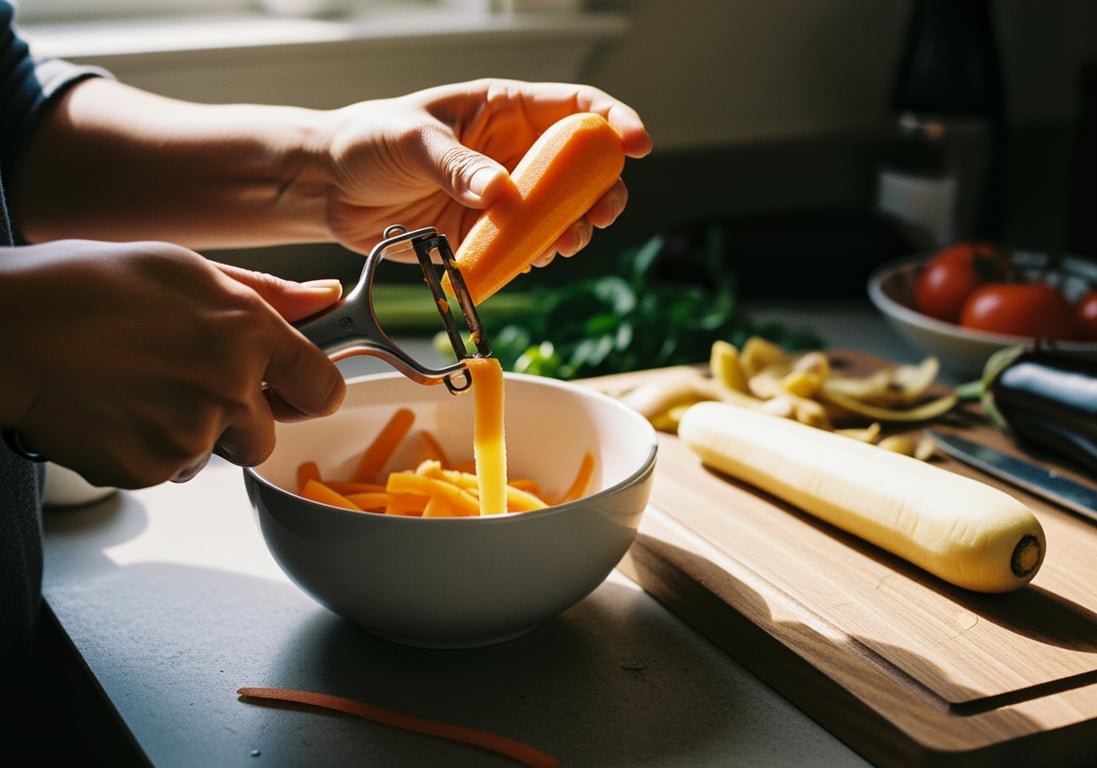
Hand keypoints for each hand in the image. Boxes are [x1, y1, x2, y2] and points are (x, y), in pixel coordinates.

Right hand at [0, 240, 344, 487]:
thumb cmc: (87, 286)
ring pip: (212, 455)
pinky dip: (145, 450)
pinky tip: (114, 410)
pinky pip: (165, 470)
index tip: (300, 393)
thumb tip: (323, 298)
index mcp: (248, 332)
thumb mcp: (186, 269)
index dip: (313, 392)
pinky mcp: (147, 469)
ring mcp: (189, 434)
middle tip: (187, 386)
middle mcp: (229, 388)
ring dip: (190, 435)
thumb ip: (266, 292)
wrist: (7, 328)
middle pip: (266, 437)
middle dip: (239, 422)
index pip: (322, 386)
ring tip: (138, 389)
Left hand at [320, 79, 651, 262]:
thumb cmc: (366, 141)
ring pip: (559, 212)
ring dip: (572, 230)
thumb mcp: (412, 140)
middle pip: (580, 168)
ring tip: (564, 245)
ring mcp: (501, 195)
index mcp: (502, 109)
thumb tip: (501, 193)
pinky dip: (537, 255)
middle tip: (603, 214)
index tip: (636, 145)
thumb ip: (456, 165)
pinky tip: (532, 260)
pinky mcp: (485, 232)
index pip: (574, 107)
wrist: (328, 188)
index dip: (613, 121)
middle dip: (602, 190)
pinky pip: (525, 245)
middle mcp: (511, 152)